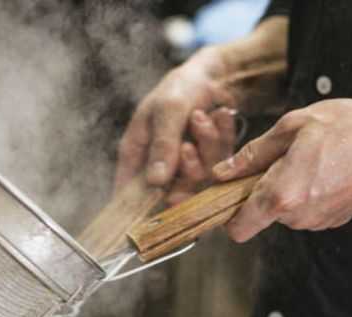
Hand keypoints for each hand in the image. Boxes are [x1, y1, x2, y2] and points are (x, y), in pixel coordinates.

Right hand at [115, 47, 233, 190]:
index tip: (157, 204)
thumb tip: (155, 181)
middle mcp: (159, 166)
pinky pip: (220, 160)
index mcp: (135, 156)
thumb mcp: (168, 111)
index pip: (128, 194)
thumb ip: (162, 145)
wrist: (212, 74)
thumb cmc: (179, 89)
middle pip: (173, 191)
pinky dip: (223, 135)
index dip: (138, 207)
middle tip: (188, 143)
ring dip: (207, 142)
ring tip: (204, 115)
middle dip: (188, 166)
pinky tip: (219, 115)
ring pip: (201, 175)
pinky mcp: (209, 161)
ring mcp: (186, 166)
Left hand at [213, 99, 351, 241]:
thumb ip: (253, 153)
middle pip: (261, 216)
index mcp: (281, 196)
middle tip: (280, 161)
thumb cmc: (351, 129)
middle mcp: (297, 216)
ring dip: (287, 190)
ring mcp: (318, 221)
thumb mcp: (294, 127)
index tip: (232, 196)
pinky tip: (325, 170)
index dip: (229, 215)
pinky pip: (307, 210)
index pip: (238, 229)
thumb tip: (223, 171)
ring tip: (310, 161)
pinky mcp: (335, 219)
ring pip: (285, 212)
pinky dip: (308, 193)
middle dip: (262, 192)